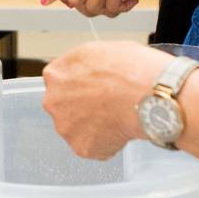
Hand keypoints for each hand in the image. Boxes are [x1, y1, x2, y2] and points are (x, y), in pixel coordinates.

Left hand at [40, 42, 168, 159]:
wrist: (145, 96)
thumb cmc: (130, 70)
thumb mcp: (102, 49)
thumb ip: (86, 64)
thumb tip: (92, 69)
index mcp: (57, 74)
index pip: (60, 82)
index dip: (80, 85)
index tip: (92, 88)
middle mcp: (54, 101)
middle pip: (64, 107)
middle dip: (82, 108)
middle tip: (106, 105)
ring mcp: (66, 127)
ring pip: (77, 129)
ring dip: (93, 127)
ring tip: (117, 118)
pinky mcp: (81, 148)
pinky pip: (93, 147)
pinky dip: (106, 143)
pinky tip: (121, 131)